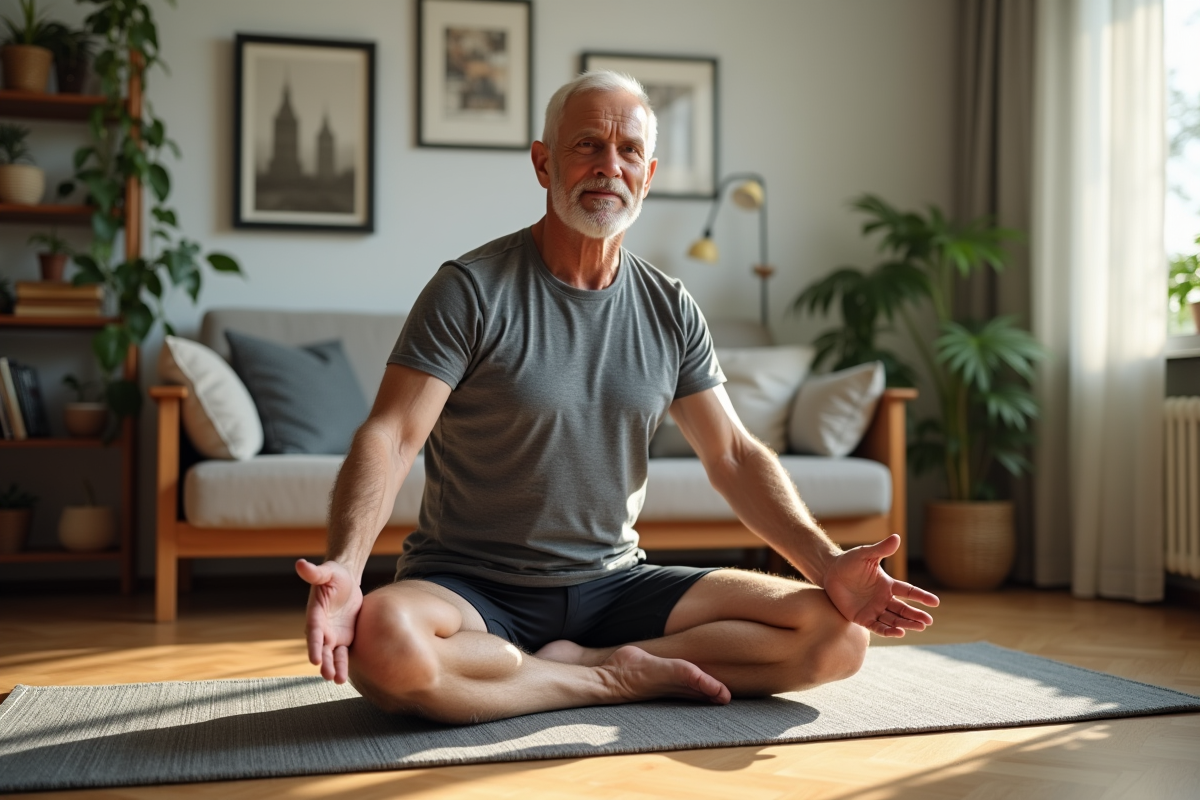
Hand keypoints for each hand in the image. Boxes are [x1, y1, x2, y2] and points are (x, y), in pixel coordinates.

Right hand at [295, 558, 362, 682]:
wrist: (346, 580)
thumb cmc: (335, 574)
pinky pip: (342, 654)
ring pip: (331, 654)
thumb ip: (315, 572)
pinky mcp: (343, 638)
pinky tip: (342, 678)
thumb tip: (300, 563)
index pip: (314, 631)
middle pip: (321, 647)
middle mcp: (321, 628)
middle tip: (326, 675)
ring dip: (334, 667)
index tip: (314, 659)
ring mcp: (331, 635)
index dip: (314, 645)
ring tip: (336, 681)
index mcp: (315, 613)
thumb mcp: (327, 571)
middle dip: (324, 661)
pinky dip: (342, 664)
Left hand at [822, 534, 939, 636]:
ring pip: (893, 620)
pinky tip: (899, 633)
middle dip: (916, 616)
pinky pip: (877, 626)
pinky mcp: (862, 618)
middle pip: (903, 610)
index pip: (908, 591)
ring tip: (919, 627)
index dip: (921, 597)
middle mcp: (883, 599)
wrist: (830, 572)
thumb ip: (881, 549)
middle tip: (928, 621)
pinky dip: (888, 631)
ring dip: (906, 624)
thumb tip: (897, 537)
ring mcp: (874, 609)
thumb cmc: (849, 562)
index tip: (935, 602)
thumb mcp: (865, 554)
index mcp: (888, 585)